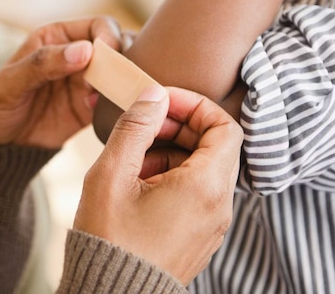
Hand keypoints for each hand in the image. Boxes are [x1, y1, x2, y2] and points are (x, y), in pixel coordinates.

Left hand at [0, 17, 123, 147]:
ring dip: (126, 83)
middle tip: (116, 80)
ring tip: (113, 97)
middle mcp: (77, 56)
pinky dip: (122, 104)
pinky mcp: (91, 109)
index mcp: (58, 37)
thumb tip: (85, 51)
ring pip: (122, 73)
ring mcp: (87, 82)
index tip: (110, 55)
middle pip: (118, 47)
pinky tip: (110, 113)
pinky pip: (116, 101)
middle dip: (124, 60)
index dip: (110, 37)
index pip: (99, 26)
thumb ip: (43, 63)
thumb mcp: (10, 82)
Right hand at [74, 86, 242, 285]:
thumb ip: (135, 127)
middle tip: (144, 124)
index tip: (161, 102)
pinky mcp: (200, 237)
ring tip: (134, 159)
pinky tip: (138, 184)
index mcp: (205, 187)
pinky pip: (198, 194)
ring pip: (205, 170)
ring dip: (173, 152)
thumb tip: (153, 95)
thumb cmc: (109, 240)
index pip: (225, 126)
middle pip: (216, 147)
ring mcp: (212, 225)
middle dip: (180, 127)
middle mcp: (219, 207)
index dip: (195, 105)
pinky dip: (173, 177)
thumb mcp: (112, 174)